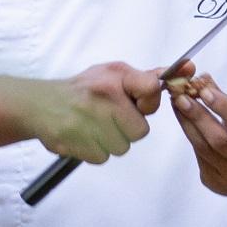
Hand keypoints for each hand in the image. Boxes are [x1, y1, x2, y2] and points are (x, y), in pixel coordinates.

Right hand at [24, 62, 164, 162]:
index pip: (152, 89)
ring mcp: (88, 122)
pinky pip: (102, 157)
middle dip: (128, 128)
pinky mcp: (76, 143)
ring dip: (111, 141)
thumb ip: (146, 78)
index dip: (148, 102)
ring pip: (121, 147)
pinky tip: (84, 136)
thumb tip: (187, 68)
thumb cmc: (83, 90)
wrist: (39, 104)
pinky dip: (95, 150)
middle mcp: (102, 97)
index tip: (137, 102)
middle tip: (109, 117)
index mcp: (114, 77)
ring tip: (94, 126)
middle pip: (140, 131)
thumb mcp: (112, 74)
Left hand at [166, 61, 226, 201]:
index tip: (204, 90)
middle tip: (180, 97)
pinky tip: (188, 125)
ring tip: (177, 105)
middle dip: (198, 116)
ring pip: (204, 150)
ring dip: (188, 125)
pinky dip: (194, 139)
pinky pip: (200, 158)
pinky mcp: (217, 184)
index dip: (224, 107)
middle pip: (220, 140)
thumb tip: (203, 79)